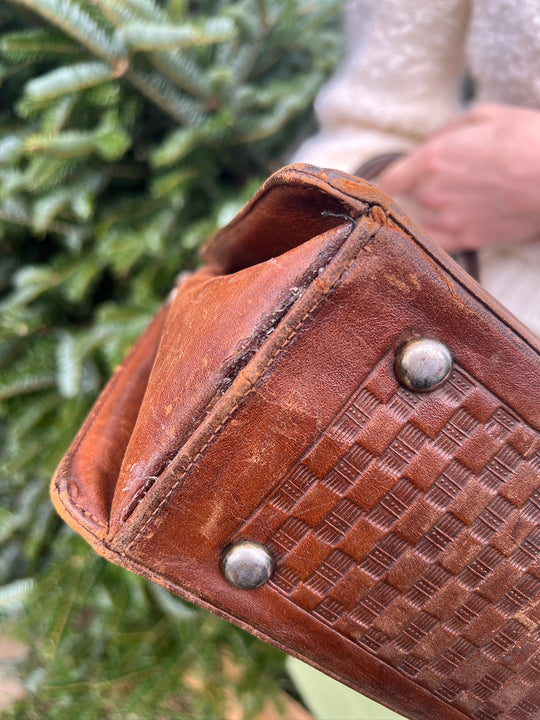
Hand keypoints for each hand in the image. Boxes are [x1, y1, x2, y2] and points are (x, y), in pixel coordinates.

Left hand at [378, 104, 539, 251]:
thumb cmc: (528, 140)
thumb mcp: (486, 116)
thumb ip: (448, 132)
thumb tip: (431, 143)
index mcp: (431, 160)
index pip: (389, 179)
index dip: (390, 180)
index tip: (393, 181)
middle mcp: (433, 194)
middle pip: (410, 198)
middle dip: (423, 187)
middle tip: (453, 178)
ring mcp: (449, 221)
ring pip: (425, 219)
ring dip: (435, 211)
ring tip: (465, 198)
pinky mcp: (467, 240)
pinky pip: (438, 242)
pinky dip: (442, 234)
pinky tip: (460, 221)